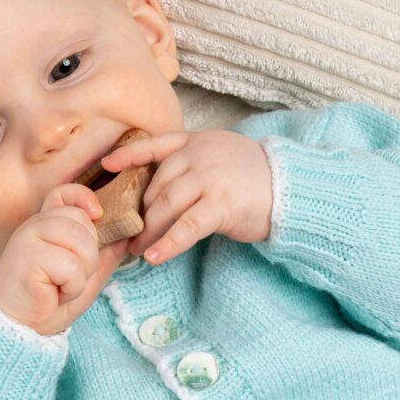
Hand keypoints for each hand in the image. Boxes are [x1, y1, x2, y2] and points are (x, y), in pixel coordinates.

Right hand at [0, 180, 131, 336]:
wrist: (22, 328)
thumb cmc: (50, 301)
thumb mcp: (86, 275)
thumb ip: (104, 253)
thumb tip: (126, 233)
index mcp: (46, 225)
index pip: (64, 193)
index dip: (83, 198)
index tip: (97, 215)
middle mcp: (34, 227)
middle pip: (80, 219)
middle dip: (89, 253)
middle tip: (73, 276)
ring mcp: (27, 239)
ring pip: (78, 239)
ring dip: (82, 271)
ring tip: (65, 285)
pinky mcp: (26, 257)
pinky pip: (69, 265)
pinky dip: (72, 285)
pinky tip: (57, 293)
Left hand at [99, 127, 273, 265]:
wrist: (292, 188)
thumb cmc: (256, 179)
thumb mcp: (221, 158)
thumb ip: (193, 165)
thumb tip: (162, 190)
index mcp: (197, 142)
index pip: (155, 145)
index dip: (129, 155)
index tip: (107, 164)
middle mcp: (198, 156)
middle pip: (156, 185)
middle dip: (139, 212)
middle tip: (128, 234)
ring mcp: (209, 179)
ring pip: (166, 206)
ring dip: (148, 232)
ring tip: (137, 250)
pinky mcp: (220, 205)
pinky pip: (186, 227)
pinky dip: (168, 244)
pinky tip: (155, 257)